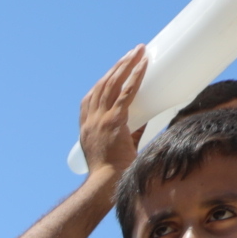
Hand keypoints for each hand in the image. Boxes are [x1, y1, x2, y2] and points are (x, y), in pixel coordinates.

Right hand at [79, 47, 147, 175]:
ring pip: (111, 84)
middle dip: (117, 67)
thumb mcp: (118, 149)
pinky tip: (143, 65)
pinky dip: (135, 77)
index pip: (90, 99)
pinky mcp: (112, 122)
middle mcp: (90, 121)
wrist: (105, 186)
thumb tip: (150, 118)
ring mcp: (100, 120)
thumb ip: (132, 132)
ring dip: (125, 65)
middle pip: (102, 85)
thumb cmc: (112, 174)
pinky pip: (125, 94)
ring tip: (138, 51)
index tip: (113, 72)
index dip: (102, 83)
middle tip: (131, 54)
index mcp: (86, 128)